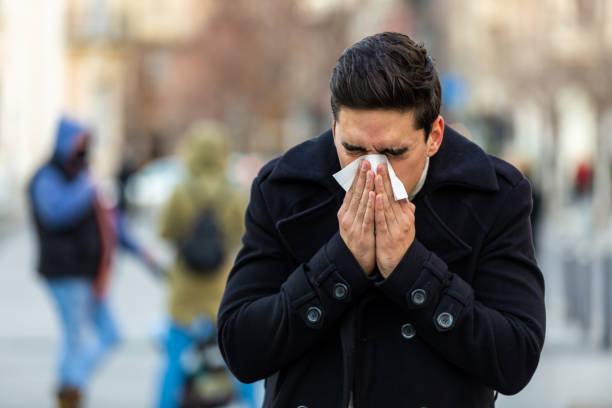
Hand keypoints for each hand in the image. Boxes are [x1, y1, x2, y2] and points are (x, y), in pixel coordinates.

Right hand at [338, 159, 375, 274]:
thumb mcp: (354, 222)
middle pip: (355, 193)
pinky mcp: (362, 233)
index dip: (357, 176)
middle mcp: (347, 216)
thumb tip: (364, 192)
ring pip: (361, 202)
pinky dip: (369, 205)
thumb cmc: (357, 240)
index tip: (363, 163)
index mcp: (345, 213)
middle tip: (366, 161)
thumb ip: (357, 208)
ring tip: (371, 173)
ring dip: (366, 187)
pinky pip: (367, 217)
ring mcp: (353, 225)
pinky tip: (373, 195)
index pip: (352, 191)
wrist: (353, 263)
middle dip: (361, 177)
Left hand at [374, 163, 415, 277]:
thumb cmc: (400, 244)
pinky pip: (382, 219)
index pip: (398, 192)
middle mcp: (403, 218)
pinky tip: (375, 196)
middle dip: (385, 178)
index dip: (390, 179)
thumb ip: (405, 212)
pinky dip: (379, 207)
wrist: (400, 267)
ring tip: (375, 174)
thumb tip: (407, 200)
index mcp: (406, 214)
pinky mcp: (388, 236)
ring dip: (381, 188)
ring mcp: (396, 227)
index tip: (384, 165)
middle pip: (393, 195)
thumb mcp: (405, 226)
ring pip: (387, 204)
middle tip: (379, 163)